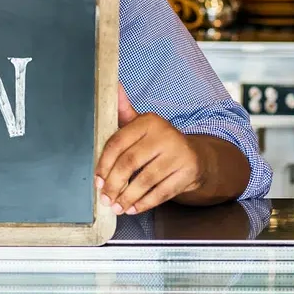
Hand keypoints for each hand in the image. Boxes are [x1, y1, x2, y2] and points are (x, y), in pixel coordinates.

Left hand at [95, 84, 206, 214]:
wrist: (197, 157)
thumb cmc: (159, 142)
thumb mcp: (142, 125)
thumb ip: (124, 111)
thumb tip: (112, 85)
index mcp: (149, 121)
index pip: (118, 142)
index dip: (104, 164)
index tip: (97, 180)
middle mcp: (165, 134)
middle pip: (130, 162)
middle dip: (113, 184)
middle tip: (104, 198)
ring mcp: (179, 154)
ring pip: (145, 180)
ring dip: (127, 197)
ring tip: (116, 207)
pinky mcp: (189, 172)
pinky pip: (162, 192)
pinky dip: (145, 203)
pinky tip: (133, 208)